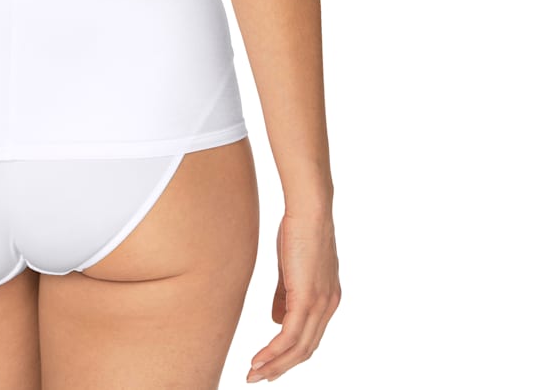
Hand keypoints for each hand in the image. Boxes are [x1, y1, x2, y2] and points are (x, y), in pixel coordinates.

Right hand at [245, 210, 340, 382]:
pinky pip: (289, 336)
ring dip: (274, 365)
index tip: (270, 364)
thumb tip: (276, 320)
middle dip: (281, 367)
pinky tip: (258, 359)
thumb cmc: (299, 230)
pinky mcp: (307, 299)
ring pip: (298, 348)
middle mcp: (328, 307)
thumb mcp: (291, 268)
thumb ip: (285, 295)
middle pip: (305, 350)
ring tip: (254, 374)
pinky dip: (273, 352)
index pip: (309, 337)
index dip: (290, 354)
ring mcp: (320, 305)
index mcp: (327, 300)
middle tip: (258, 377)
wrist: (309, 210)